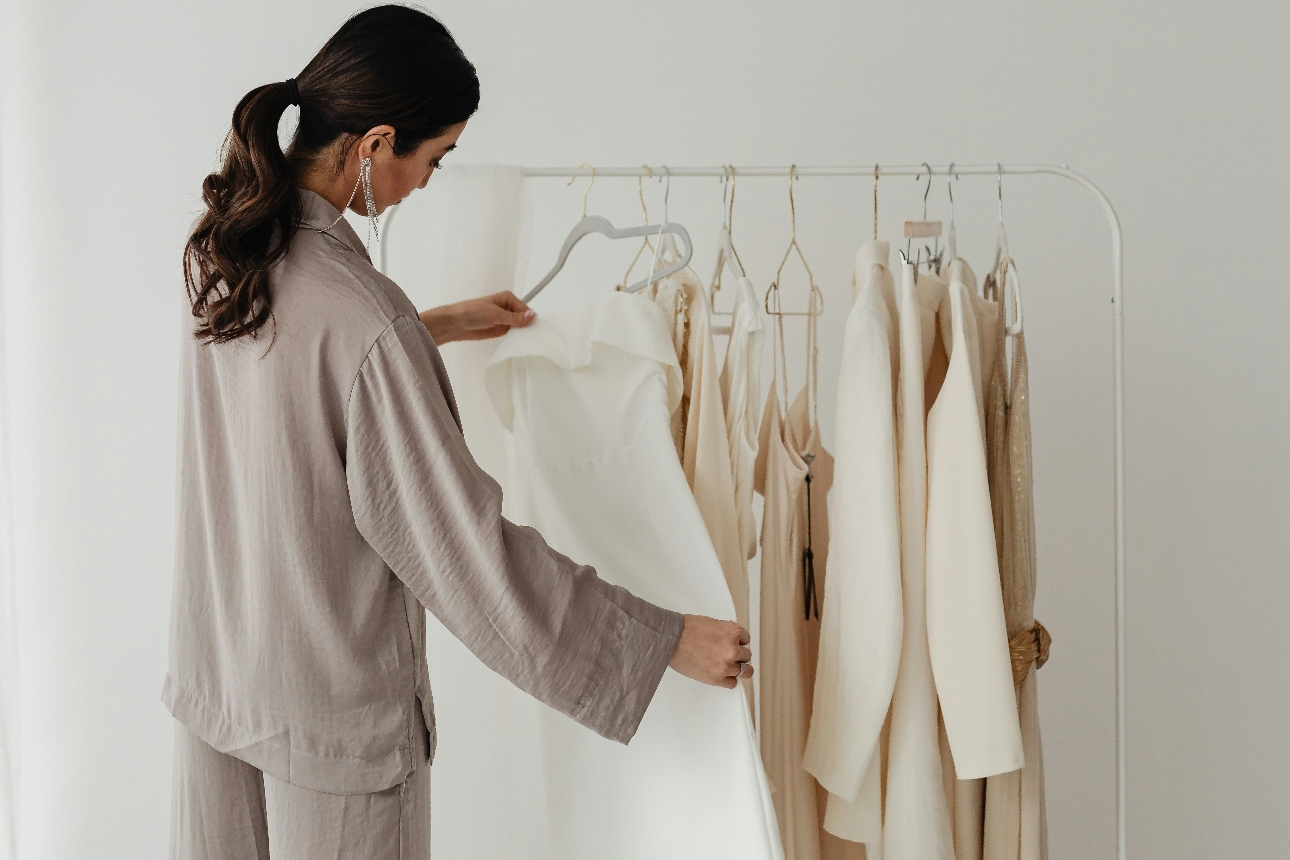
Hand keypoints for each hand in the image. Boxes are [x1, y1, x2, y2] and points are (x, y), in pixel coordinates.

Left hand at [419, 291, 535, 343]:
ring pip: (519, 327)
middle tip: (534, 340)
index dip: (531, 320)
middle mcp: (508, 307)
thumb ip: (514, 317)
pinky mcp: (500, 329)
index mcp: (508, 298)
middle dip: (528, 327)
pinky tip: (519, 345)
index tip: (537, 331)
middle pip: (524, 318)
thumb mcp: (495, 314)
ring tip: (528, 344)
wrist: (454, 323)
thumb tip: (532, 316)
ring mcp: (504, 319)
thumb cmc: (471, 312)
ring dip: (522, 334)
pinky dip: (515, 339)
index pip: (526, 310)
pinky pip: (512, 334)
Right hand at [668, 615, 752, 688]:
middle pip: (746, 656)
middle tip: (727, 655)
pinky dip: (728, 680)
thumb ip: (725, 633)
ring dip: (737, 668)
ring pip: (744, 671)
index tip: (733, 644)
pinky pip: (732, 683)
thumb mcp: (712, 623)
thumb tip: (729, 641)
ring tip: (728, 667)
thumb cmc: (686, 629)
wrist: (672, 639)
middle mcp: (733, 649)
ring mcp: (726, 665)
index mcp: (733, 632)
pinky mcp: (717, 678)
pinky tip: (722, 675)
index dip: (738, 642)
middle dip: (738, 655)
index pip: (746, 639)